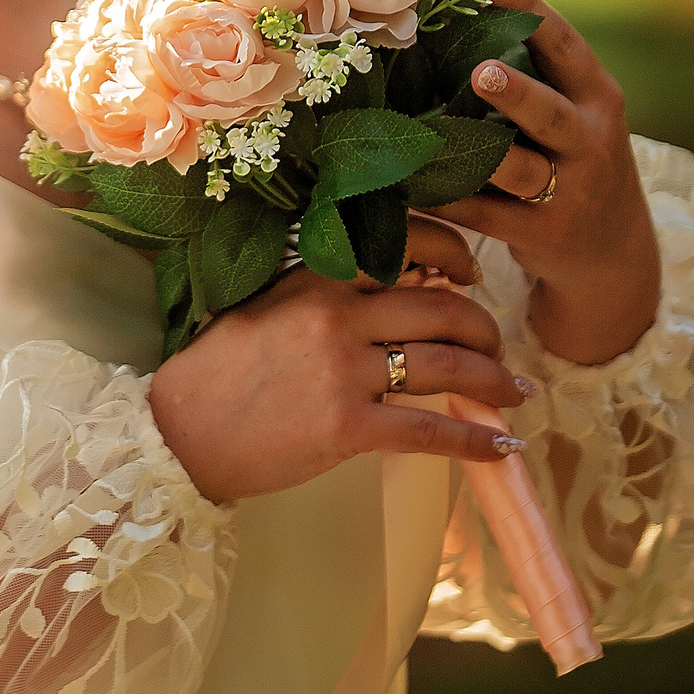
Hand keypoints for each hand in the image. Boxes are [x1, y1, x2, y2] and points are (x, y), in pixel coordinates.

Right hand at [149, 217, 535, 503]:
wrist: (180, 431)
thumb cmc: (221, 370)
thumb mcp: (269, 306)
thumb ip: (328, 295)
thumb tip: (404, 292)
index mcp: (317, 275)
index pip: (406, 244)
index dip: (455, 254)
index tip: (471, 274)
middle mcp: (335, 314)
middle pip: (443, 310)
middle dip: (485, 332)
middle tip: (498, 352)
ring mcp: (342, 370)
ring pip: (447, 366)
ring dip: (494, 382)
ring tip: (514, 395)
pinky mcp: (347, 427)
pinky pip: (429, 430)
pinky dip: (476, 441)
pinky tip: (502, 449)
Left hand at [427, 0, 662, 366]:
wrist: (610, 252)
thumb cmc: (573, 151)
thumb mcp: (571, 97)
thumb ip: (531, 37)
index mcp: (596, 94)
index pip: (563, 43)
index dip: (527, 7)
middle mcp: (590, 139)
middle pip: (552, 113)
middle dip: (517, 93)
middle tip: (482, 71)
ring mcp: (568, 191)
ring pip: (517, 170)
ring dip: (471, 153)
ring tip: (427, 135)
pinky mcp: (539, 234)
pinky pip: (482, 214)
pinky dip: (442, 198)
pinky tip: (401, 182)